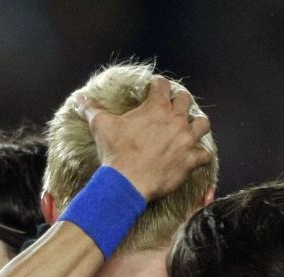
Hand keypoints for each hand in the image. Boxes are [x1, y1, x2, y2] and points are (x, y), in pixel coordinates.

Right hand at [83, 76, 211, 201]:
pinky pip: (204, 155)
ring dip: (197, 124)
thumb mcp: (101, 126)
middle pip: (186, 100)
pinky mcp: (189, 161)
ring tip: (191, 128)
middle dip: (180, 101)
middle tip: (173, 107)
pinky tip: (196, 156)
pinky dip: (201, 155)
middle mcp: (175, 120)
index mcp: (156, 108)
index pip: (162, 86)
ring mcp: (185, 140)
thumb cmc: (116, 153)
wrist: (126, 183)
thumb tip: (79, 99)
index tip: (154, 88)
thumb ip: (92, 109)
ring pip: (202, 124)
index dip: (157, 85)